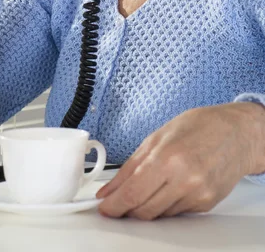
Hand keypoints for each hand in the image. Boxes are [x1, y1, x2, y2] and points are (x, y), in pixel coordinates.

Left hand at [97, 102, 264, 219]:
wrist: (237, 133)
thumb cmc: (199, 127)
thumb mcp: (157, 137)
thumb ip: (130, 166)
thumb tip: (110, 189)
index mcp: (168, 157)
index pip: (133, 193)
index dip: (114, 205)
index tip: (104, 207)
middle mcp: (184, 179)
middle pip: (144, 210)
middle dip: (127, 208)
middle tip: (119, 201)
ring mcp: (198, 194)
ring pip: (160, 215)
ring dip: (146, 206)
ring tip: (149, 185)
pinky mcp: (206, 204)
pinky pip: (176, 212)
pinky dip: (166, 203)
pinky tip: (170, 185)